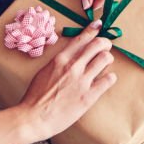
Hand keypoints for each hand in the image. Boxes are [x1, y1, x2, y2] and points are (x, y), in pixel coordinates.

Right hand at [15, 19, 116, 142]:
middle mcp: (73, 66)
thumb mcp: (45, 71)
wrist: (34, 118)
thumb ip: (60, 62)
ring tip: (105, 63)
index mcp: (60, 59)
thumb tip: (72, 55)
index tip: (98, 25)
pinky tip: (106, 79)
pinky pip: (108, 80)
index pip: (81, 38)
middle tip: (105, 47)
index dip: (93, 30)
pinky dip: (110, 77)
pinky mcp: (89, 96)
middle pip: (98, 45)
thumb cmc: (36, 96)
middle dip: (105, 44)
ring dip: (108, 59)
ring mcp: (82, 81)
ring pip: (105, 59)